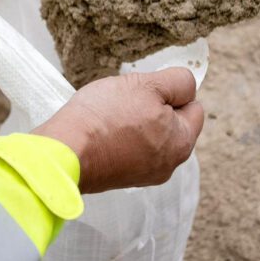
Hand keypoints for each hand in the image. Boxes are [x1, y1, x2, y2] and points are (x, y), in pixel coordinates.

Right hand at [34, 68, 203, 193]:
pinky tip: (104, 131)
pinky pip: (131, 149)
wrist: (65, 151)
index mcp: (182, 142)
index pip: (194, 107)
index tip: (146, 90)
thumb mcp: (147, 85)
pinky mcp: (123, 178)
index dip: (172, 91)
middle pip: (172, 123)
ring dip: (137, 123)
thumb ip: (177, 82)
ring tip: (112, 116)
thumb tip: (188, 86)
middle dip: (154, 108)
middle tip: (128, 101)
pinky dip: (122, 138)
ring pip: (150, 135)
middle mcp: (169, 164)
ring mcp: (145, 174)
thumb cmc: (105, 116)